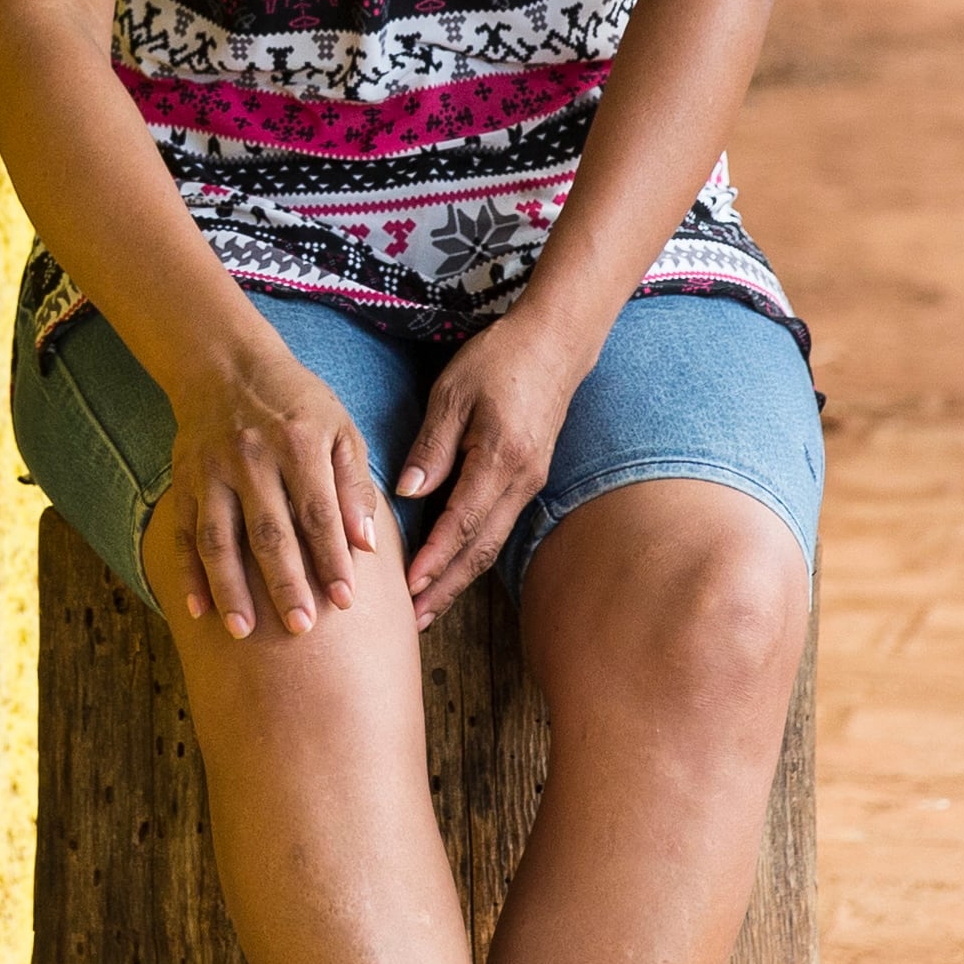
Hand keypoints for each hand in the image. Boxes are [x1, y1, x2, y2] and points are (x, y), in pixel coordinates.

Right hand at [145, 354, 385, 638]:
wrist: (224, 363)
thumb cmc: (295, 402)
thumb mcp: (338, 428)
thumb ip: (353, 486)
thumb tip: (368, 546)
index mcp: (297, 443)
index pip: (317, 512)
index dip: (332, 558)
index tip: (346, 601)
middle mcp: (251, 458)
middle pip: (269, 532)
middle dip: (285, 584)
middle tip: (301, 629)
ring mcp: (212, 472)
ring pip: (219, 539)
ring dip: (231, 588)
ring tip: (244, 632)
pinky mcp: (185, 482)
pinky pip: (184, 534)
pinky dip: (189, 575)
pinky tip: (199, 611)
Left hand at [397, 312, 593, 623]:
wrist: (555, 343)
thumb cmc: (498, 359)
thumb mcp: (453, 392)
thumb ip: (432, 445)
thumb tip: (409, 493)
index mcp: (499, 457)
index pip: (463, 522)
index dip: (436, 558)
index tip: (409, 586)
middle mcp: (521, 480)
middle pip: (481, 549)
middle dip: (447, 587)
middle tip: (414, 619)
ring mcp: (529, 483)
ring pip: (492, 544)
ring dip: (459, 578)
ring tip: (427, 605)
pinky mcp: (529, 480)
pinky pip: (498, 527)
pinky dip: (472, 554)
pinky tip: (450, 567)